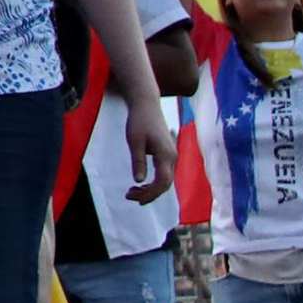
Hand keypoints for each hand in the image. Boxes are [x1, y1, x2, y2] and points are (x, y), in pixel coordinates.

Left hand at [118, 80, 176, 204]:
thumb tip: (138, 181)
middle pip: (165, 184)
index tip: (134, 198)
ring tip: (131, 191)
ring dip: (150, 188)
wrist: (146, 104)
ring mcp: (172, 155)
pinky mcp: (167, 153)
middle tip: (129, 196)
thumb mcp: (134, 141)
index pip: (162, 182)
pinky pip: (163, 173)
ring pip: (165, 179)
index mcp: (166, 155)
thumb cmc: (139, 120)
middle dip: (148, 194)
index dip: (150, 194)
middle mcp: (173, 157)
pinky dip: (153, 181)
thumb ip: (138, 161)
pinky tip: (140, 183)